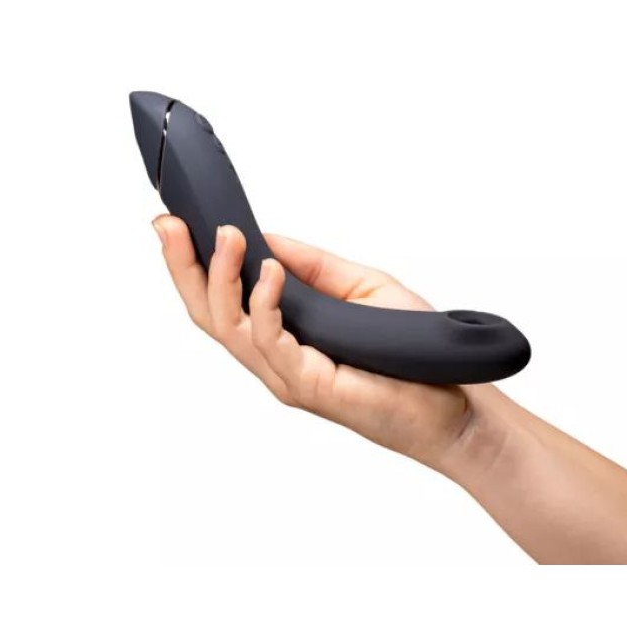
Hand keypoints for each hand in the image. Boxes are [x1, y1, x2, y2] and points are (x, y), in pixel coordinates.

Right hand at [152, 216, 502, 473]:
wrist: (457, 404)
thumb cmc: (412, 351)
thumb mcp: (358, 287)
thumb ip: (311, 266)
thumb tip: (267, 236)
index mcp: (279, 334)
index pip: (220, 299)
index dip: (191, 263)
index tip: (173, 221)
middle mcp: (273, 357)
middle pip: (207, 314)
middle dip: (183, 267)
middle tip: (169, 224)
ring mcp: (285, 375)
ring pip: (228, 327)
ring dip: (221, 277)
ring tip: (226, 235)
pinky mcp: (307, 386)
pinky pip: (270, 341)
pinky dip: (263, 304)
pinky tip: (270, 272)